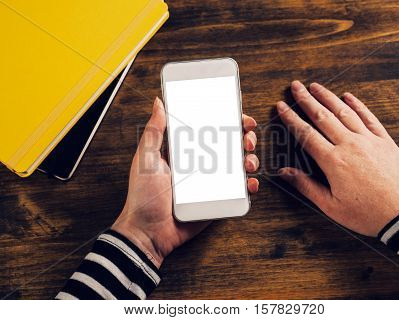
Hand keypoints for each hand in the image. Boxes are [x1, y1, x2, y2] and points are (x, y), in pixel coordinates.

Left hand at [112, 97, 259, 266]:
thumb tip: (158, 103)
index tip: (240, 116)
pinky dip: (249, 186)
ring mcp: (211, 183)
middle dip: (244, 139)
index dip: (228, 121)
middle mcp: (201, 164)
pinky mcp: (217, 201)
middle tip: (246, 140)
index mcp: (185, 151)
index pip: (211, 129)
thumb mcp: (145, 159)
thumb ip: (154, 132)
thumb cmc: (143, 196)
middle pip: (230, 145)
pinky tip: (250, 184)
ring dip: (250, 160)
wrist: (148, 233)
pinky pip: (238, 191)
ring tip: (247, 163)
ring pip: (238, 166)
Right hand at [277, 81, 398, 235]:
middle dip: (306, 100)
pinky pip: (368, 117)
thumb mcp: (330, 205)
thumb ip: (306, 186)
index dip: (291, 118)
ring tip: (316, 86)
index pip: (306, 134)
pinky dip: (357, 105)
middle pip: (322, 116)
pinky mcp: (384, 141)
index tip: (282, 106)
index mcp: (333, 161)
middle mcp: (349, 145)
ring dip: (328, 97)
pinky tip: (348, 96)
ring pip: (344, 112)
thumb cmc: (367, 213)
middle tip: (296, 87)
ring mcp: (368, 140)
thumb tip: (285, 172)